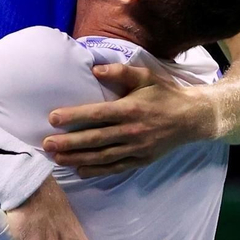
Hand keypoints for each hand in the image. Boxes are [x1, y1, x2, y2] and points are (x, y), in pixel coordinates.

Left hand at [43, 64, 215, 176]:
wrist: (192, 118)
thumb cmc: (165, 94)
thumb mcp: (145, 76)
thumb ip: (120, 72)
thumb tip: (95, 69)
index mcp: (131, 108)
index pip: (97, 114)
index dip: (74, 117)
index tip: (53, 118)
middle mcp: (132, 130)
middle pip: (95, 138)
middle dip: (69, 142)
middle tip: (46, 144)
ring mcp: (137, 147)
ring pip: (102, 155)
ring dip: (77, 157)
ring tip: (57, 158)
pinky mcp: (142, 159)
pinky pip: (116, 167)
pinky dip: (97, 170)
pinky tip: (80, 169)